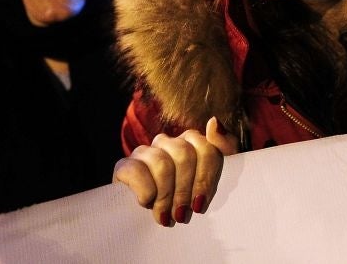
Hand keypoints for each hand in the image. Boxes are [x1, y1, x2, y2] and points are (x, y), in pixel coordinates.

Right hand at [113, 116, 237, 226]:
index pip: (206, 148)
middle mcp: (167, 142)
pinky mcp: (124, 166)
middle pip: (184, 154)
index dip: (205, 179)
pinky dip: (146, 191)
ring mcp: (144, 152)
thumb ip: (223, 148)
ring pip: (162, 163)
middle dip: (185, 190)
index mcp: (190, 142)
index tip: (200, 204)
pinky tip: (147, 203)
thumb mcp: (210, 181)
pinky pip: (137, 171)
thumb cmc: (183, 202)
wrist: (145, 225)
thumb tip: (213, 121)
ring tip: (165, 215)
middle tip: (182, 214)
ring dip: (166, 196)